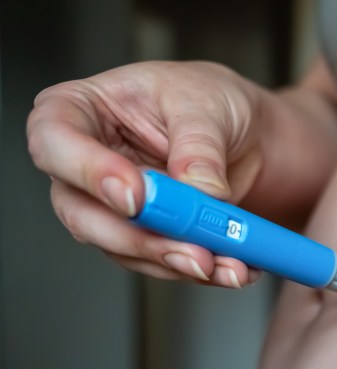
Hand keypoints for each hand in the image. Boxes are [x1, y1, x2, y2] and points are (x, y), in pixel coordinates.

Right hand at [26, 61, 266, 286]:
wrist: (249, 132)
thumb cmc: (209, 98)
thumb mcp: (207, 105)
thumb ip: (199, 148)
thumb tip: (198, 189)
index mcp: (80, 109)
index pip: (54, 141)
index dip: (88, 173)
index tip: (135, 197)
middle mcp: (86, 163)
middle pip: (80, 212)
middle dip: (137, 237)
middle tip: (187, 246)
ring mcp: (111, 205)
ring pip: (121, 247)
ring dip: (173, 261)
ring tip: (220, 262)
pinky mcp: (144, 235)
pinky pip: (159, 262)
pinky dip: (198, 270)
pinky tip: (231, 268)